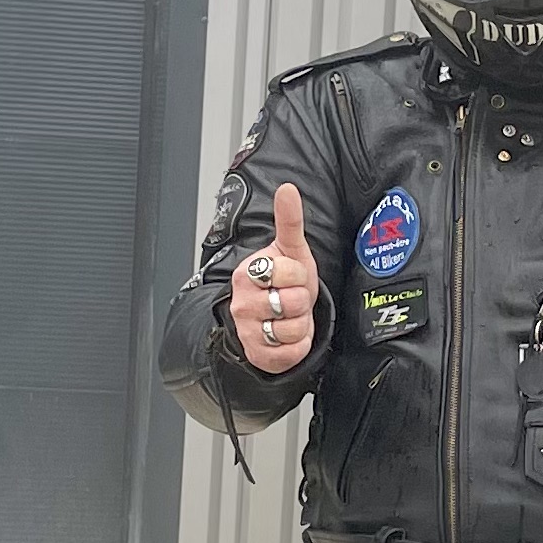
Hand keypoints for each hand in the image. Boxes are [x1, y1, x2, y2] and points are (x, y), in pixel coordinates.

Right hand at [226, 183, 321, 372]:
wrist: (273, 318)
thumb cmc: (284, 282)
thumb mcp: (290, 250)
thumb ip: (289, 220)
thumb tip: (287, 188)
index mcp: (247, 273)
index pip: (286, 271)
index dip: (299, 275)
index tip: (291, 277)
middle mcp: (241, 302)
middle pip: (293, 302)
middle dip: (302, 301)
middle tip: (292, 299)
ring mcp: (246, 330)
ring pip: (293, 329)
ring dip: (301, 325)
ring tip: (290, 317)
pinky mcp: (257, 354)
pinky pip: (292, 352)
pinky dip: (298, 346)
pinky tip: (289, 336)